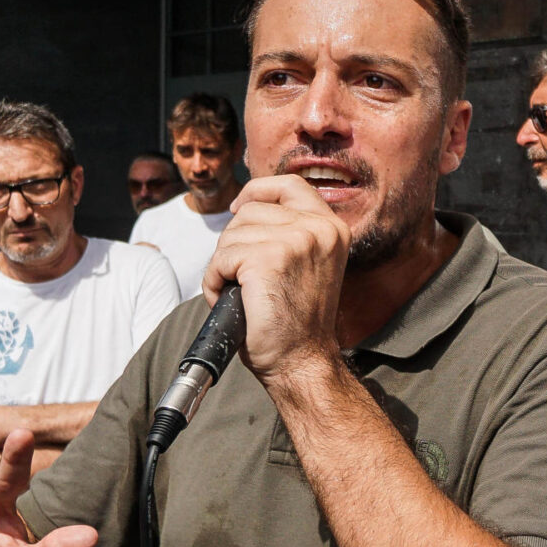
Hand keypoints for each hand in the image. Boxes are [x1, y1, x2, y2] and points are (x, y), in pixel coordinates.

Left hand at [200, 173, 353, 385]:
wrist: (300, 361)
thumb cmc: (296, 322)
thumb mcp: (307, 263)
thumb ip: (290, 232)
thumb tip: (246, 209)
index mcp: (331, 228)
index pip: (288, 184)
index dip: (257, 191)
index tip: (239, 209)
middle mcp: (318, 229)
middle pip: (250, 211)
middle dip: (234, 243)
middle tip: (245, 279)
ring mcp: (294, 241)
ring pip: (231, 235)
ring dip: (223, 266)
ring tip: (241, 293)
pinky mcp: (267, 259)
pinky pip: (221, 258)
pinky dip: (215, 281)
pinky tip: (232, 300)